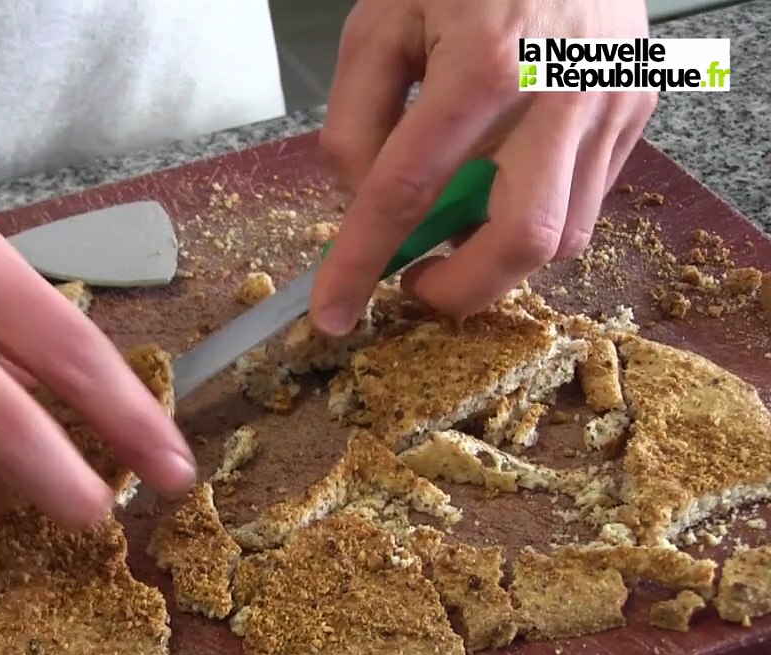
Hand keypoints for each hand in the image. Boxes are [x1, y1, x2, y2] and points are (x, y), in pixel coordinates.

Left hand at [309, 0, 656, 334]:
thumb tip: (360, 201)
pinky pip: (590, 199)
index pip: (407, 191)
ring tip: (458, 218)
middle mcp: (557, 93)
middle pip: (521, 240)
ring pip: (565, 233)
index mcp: (482, 65)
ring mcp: (609, 104)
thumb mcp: (381, 23)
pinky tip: (503, 182)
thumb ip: (356, 120)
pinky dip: (537, 215)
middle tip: (416, 281)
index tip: (333, 312)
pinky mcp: (635, 110)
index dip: (361, 262)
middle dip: (460, 288)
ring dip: (501, 253)